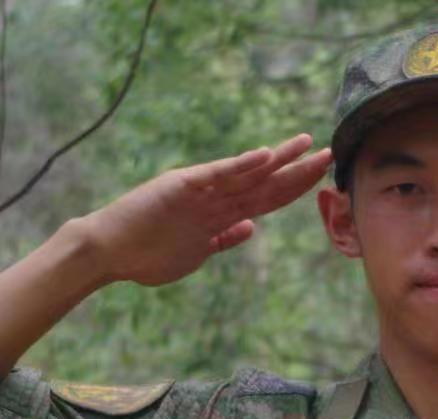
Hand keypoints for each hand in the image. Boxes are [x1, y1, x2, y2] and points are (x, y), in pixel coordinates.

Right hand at [78, 133, 331, 286]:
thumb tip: (250, 228)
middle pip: (265, 183)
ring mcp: (198, 191)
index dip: (294, 188)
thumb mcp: (196, 252)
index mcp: (219, 214)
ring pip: (247, 174)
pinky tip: (265, 155)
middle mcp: (213, 197)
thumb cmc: (145, 254)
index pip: (266, 199)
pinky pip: (216, 175)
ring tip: (306, 144)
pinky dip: (240, 165)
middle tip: (330, 153)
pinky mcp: (179, 187)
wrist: (107, 253)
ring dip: (278, 160)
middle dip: (298, 170)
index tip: (322, 178)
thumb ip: (223, 239)